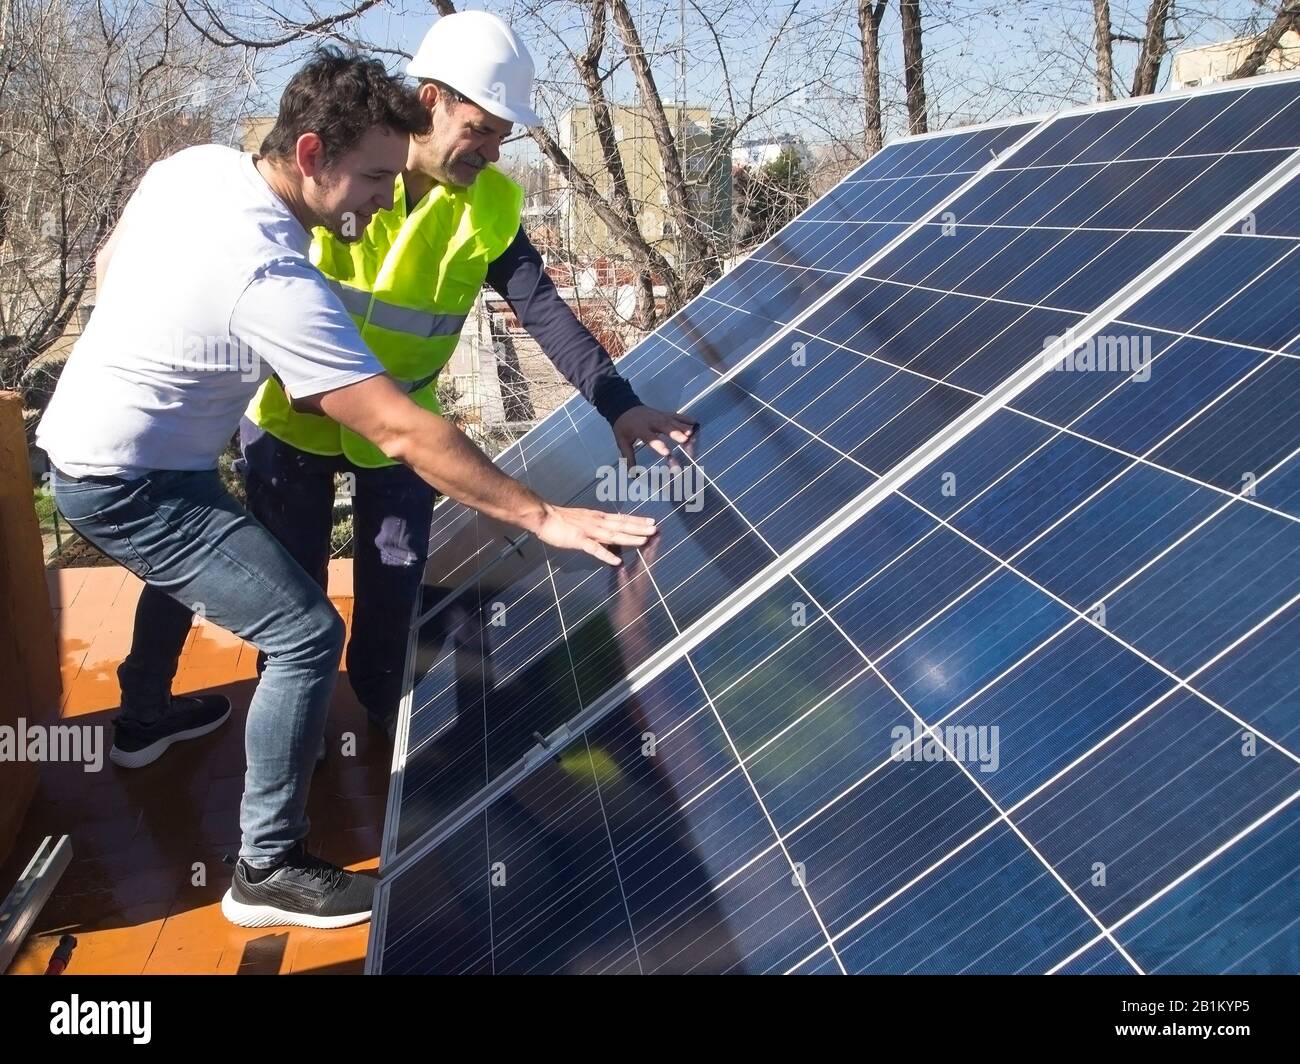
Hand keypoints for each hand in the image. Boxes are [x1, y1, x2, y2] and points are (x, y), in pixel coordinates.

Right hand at [533, 503, 657, 565]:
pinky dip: (606, 554)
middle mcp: (597, 522)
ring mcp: (589, 531)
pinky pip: (594, 548)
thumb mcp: (583, 519)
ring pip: (613, 535)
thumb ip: (596, 526)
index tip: (651, 522)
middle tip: (655, 529)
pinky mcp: (578, 540)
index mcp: (598, 518)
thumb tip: (608, 530)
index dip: (637, 520)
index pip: (621, 518)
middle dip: (639, 528)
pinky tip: (617, 561)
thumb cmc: (561, 519)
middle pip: (622, 525)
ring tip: (644, 540)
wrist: (543, 516)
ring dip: (629, 538)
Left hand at [612, 404, 697, 468]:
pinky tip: (695, 424)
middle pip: (665, 427)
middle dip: (675, 433)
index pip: (650, 437)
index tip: (667, 453)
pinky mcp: (664, 413)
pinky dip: (685, 419)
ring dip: (683, 427)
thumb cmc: (623, 427)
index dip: (659, 444)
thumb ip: (628, 456)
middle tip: (685, 440)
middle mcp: (651, 421)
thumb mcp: (622, 441)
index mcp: (640, 428)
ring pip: (672, 421)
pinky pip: (676, 415)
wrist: (624, 407)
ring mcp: (659, 416)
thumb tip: (632, 473)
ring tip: (692, 435)